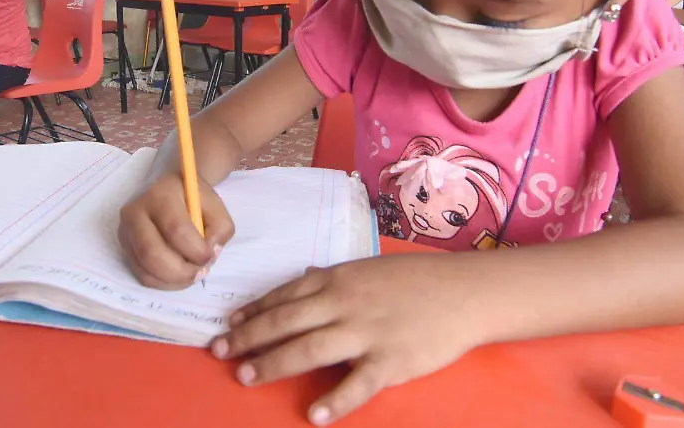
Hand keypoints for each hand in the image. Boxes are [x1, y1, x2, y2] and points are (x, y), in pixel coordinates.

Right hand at [117, 173, 234, 289]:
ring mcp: (126, 231)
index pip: (176, 230)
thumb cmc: (194, 199)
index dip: (196, 250)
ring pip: (145, 269)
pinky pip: (141, 274)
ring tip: (192, 275)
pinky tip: (179, 276)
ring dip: (173, 280)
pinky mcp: (125, 247)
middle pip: (151, 253)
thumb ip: (220, 229)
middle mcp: (136, 212)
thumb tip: (209, 253)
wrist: (171, 191)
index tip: (211, 256)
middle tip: (200, 272)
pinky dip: (163, 283)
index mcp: (161, 195)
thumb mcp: (216, 206)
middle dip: (181, 272)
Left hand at [211, 255, 482, 424]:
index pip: (284, 296)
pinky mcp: (390, 360)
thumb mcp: (367, 269)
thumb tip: (303, 276)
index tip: (228, 325)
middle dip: (249, 338)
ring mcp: (366, 332)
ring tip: (246, 377)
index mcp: (337, 280)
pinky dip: (335, 401)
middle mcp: (344, 303)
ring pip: (309, 349)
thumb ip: (333, 277)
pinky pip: (358, 384)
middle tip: (219, 353)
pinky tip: (314, 415)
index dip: (253, 312)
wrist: (464, 291)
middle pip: (286, 322)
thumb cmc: (415, 280)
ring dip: (273, 363)